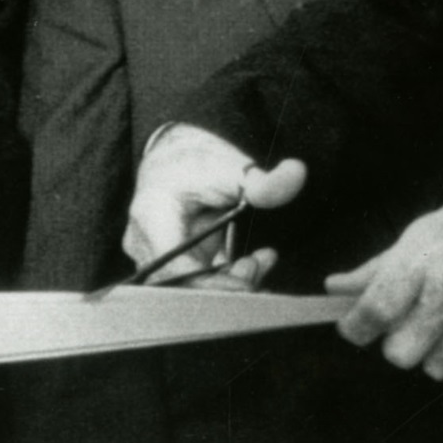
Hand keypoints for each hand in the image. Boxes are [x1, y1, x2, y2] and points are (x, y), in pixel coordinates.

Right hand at [124, 124, 305, 285]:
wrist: (177, 157)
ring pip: (192, 287)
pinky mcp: (169, 264)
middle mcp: (144, 242)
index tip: (250, 281)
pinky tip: (252, 263)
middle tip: (262, 264)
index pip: (177, 270)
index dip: (214, 284)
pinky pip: (196, 282)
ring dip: (230, 281)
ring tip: (262, 260)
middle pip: (184, 284)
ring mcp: (154, 256)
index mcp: (151, 216)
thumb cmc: (198, 161)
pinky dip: (225, 278)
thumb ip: (264, 181)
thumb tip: (298, 173)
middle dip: (229, 283)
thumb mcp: (231, 166)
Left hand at [325, 159, 442, 381]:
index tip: (358, 325)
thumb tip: (335, 287)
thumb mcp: (429, 228)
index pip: (372, 315)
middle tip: (416, 316)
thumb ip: (380, 265)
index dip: (357, 326)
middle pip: (401, 354)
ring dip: (442, 348)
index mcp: (424, 259)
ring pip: (439, 368)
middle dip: (402, 338)